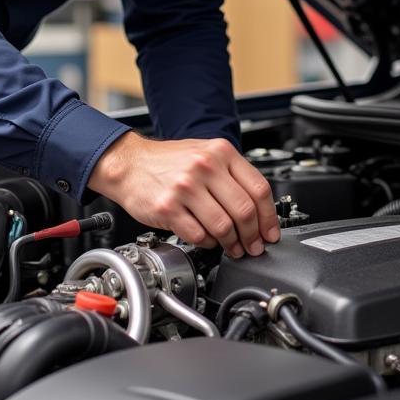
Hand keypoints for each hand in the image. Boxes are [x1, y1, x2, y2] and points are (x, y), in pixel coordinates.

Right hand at [88, 133, 280, 257]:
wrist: (129, 163)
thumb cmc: (168, 161)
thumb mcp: (206, 153)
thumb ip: (232, 174)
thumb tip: (258, 209)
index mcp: (220, 152)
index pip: (259, 188)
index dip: (269, 217)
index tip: (270, 232)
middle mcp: (205, 166)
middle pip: (244, 211)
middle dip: (253, 236)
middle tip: (253, 246)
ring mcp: (186, 187)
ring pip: (224, 226)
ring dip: (232, 244)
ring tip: (233, 248)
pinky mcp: (168, 208)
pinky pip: (199, 235)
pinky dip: (208, 243)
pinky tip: (208, 240)